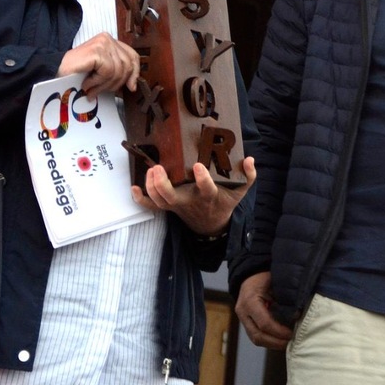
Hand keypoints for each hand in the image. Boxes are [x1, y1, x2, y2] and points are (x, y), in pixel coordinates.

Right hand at [57, 32, 139, 96]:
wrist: (55, 71)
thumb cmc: (76, 72)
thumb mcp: (101, 71)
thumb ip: (116, 72)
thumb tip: (132, 85)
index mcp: (110, 42)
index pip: (132, 56)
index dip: (134, 73)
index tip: (131, 87)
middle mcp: (108, 39)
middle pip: (126, 66)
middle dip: (115, 83)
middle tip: (101, 90)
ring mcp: (103, 43)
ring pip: (117, 71)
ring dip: (103, 85)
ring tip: (91, 88)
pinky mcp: (97, 50)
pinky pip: (107, 72)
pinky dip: (96, 82)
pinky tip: (86, 83)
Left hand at [131, 156, 256, 236]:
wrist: (212, 225)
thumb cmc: (224, 202)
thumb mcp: (240, 191)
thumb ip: (248, 176)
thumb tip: (250, 159)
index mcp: (208, 196)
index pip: (206, 189)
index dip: (202, 179)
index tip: (198, 165)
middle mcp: (189, 201)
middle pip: (172, 197)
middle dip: (162, 184)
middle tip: (158, 168)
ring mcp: (176, 205)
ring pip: (159, 201)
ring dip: (151, 187)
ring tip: (150, 170)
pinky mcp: (168, 208)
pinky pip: (151, 207)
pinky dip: (140, 199)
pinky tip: (133, 188)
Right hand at [236, 272, 292, 349]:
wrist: (252, 276)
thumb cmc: (265, 278)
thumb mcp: (276, 284)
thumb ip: (285, 299)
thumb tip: (297, 316)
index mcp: (250, 301)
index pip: (264, 323)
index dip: (279, 332)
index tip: (291, 334)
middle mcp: (243, 312)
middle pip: (258, 336)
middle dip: (275, 342)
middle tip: (290, 342)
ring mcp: (242, 318)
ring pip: (255, 339)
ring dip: (272, 344)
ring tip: (286, 343)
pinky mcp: (246, 323)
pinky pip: (255, 336)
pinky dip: (268, 340)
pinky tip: (279, 340)